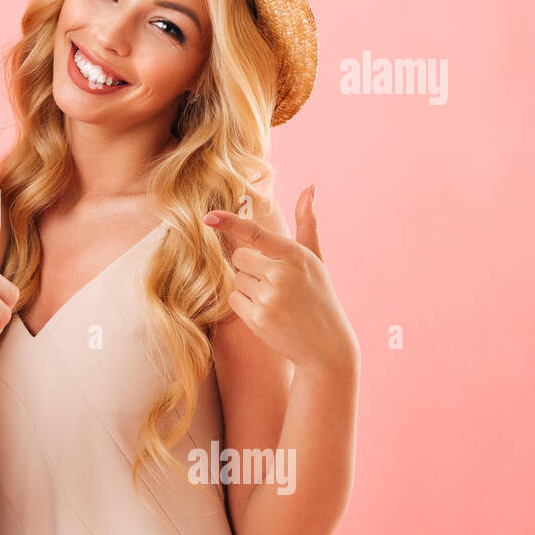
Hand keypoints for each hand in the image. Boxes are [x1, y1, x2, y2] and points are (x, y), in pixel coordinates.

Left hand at [203, 182, 358, 375]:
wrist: (327, 347)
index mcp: (295, 255)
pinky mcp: (259, 319)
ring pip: (237, 280)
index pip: (256, 234)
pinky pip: (234, 300)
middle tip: (273, 282)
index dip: (230, 223)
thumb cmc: (318, 296)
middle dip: (249, 266)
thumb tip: (309, 187)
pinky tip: (267, 313)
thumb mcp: (316, 260)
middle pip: (239, 258)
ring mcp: (270, 298)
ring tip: (275, 300)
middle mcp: (283, 274)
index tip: (208, 217)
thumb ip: (307, 224)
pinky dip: (245, 306)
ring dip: (249, 288)